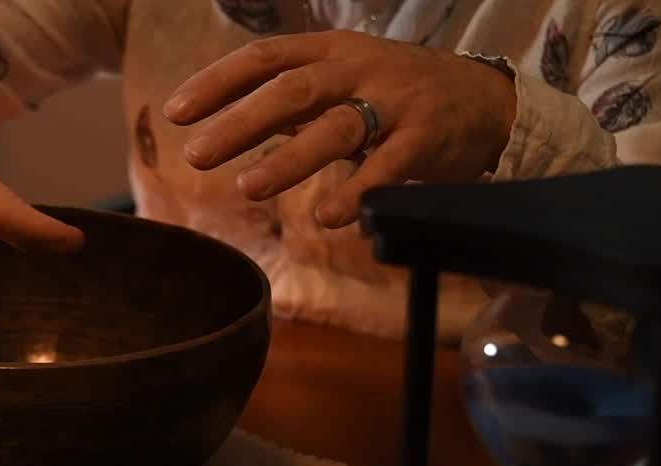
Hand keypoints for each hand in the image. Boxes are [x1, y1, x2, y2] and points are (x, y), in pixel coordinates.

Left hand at [163, 31, 516, 228]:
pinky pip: (388, 167)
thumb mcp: (343, 78)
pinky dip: (360, 192)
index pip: (264, 58)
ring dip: (289, 160)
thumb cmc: (397, 92)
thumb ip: (291, 98)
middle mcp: (358, 69)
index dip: (217, 83)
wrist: (484, 99)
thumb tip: (224, 121)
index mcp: (330, 50)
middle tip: (196, 155)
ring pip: (335, 128)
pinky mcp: (426, 138)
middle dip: (239, 123)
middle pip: (291, 92)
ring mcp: (394, 102)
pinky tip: (332, 219)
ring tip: (248, 188)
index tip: (176, 113)